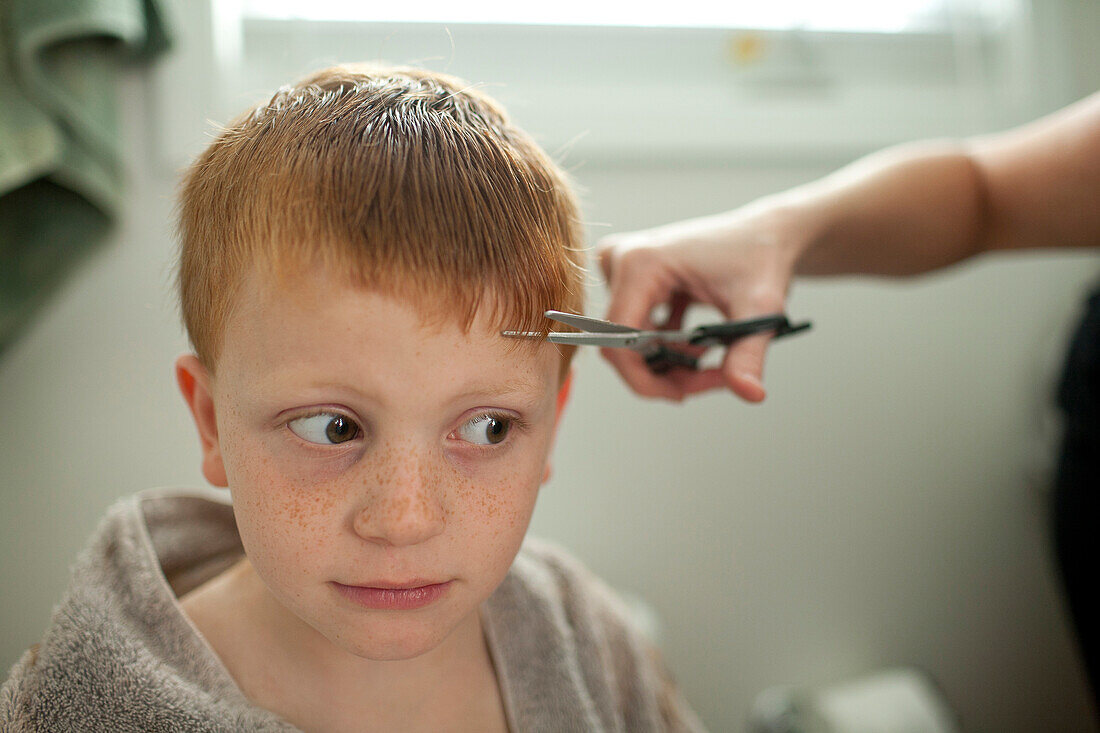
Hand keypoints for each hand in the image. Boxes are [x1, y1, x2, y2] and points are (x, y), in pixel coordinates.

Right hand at [596, 206, 803, 401]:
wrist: (767, 233)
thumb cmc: (762, 257)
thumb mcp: (760, 307)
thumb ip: (748, 353)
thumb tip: (750, 395)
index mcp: (641, 263)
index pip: (618, 341)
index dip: (645, 378)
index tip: (684, 394)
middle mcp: (623, 261)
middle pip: (624, 344)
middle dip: (664, 373)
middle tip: (711, 378)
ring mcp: (624, 269)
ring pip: (631, 341)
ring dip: (669, 361)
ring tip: (712, 361)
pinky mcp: (632, 278)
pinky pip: (637, 328)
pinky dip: (668, 346)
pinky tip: (701, 345)